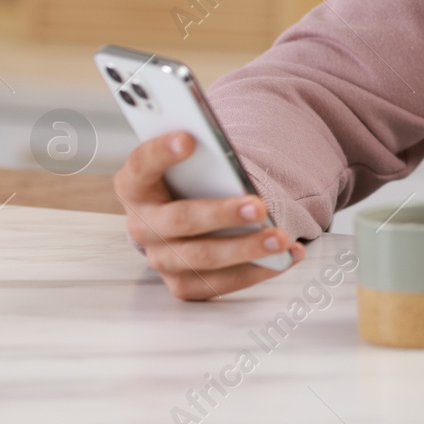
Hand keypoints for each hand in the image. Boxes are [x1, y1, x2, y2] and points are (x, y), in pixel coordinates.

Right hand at [114, 131, 304, 300]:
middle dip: (222, 214)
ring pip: (202, 258)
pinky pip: (220, 283)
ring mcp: (160, 258)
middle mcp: (142, 225)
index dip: (162, 152)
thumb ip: (204, 157)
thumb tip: (231, 160)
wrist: (184, 222)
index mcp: (135, 185)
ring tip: (281, 239)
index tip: (189, 139)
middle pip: (180, 220)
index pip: (142, 165)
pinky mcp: (182, 284)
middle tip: (258, 208)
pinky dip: (259, 271)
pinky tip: (288, 255)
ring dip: (246, 249)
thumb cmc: (190, 183)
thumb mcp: (190, 164)